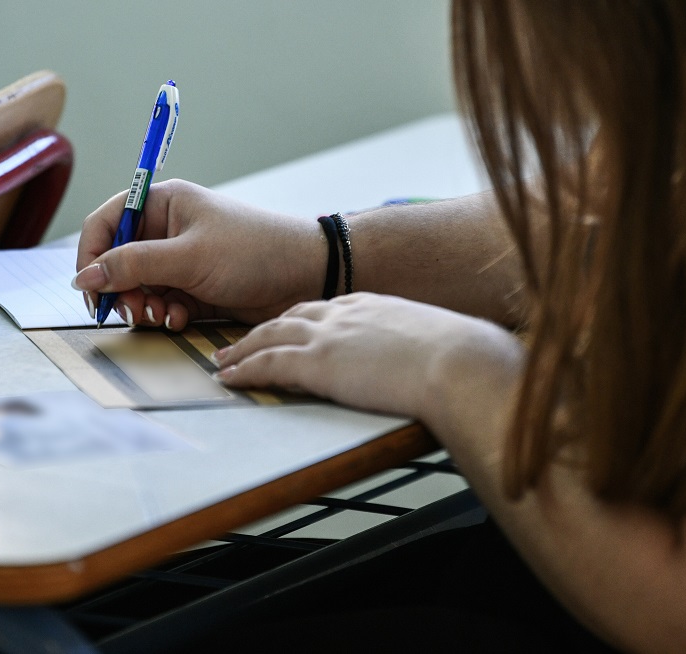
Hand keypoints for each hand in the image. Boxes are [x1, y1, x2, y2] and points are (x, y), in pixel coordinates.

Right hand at [74, 180, 326, 328]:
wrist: (306, 276)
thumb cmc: (253, 252)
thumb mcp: (189, 258)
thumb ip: (133, 266)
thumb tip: (84, 278)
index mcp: (163, 204)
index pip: (106, 223)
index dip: (91, 255)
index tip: (89, 289)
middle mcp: (166, 230)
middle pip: (116, 261)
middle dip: (120, 290)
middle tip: (134, 311)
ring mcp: (179, 260)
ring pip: (136, 288)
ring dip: (142, 306)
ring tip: (163, 316)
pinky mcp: (192, 287)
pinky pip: (159, 303)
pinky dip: (163, 315)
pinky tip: (180, 319)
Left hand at [212, 292, 508, 419]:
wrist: (459, 362)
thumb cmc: (463, 359)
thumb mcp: (437, 343)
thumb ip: (423, 350)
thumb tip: (441, 365)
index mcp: (372, 305)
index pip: (323, 308)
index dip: (298, 319)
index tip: (284, 327)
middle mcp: (344, 313)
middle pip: (289, 317)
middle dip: (261, 329)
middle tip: (239, 341)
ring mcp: (329, 336)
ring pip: (269, 337)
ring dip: (241, 349)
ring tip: (223, 361)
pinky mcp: (319, 363)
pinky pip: (269, 364)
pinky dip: (244, 370)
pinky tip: (228, 379)